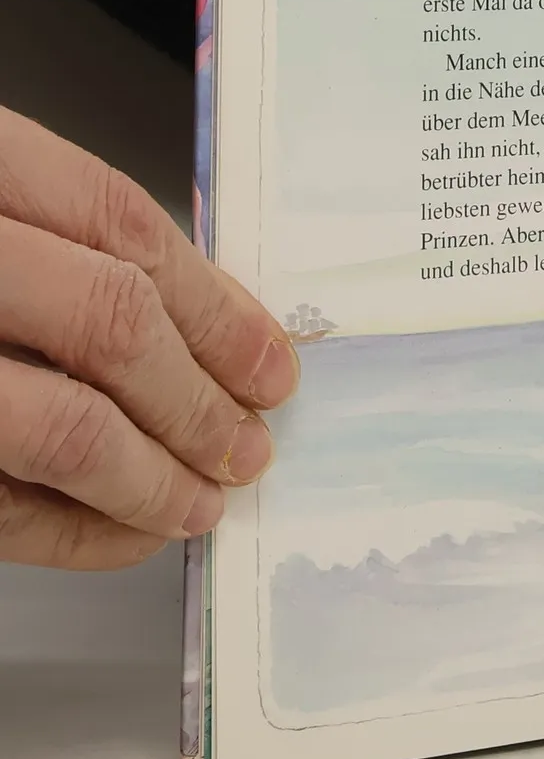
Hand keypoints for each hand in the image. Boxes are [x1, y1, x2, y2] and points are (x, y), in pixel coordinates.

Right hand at [0, 106, 298, 568]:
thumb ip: (58, 243)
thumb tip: (208, 323)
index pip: (122, 223)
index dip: (216, 302)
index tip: (270, 361)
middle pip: (111, 321)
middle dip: (201, 395)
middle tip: (250, 442)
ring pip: (61, 425)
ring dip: (153, 475)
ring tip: (204, 499)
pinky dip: (75, 531)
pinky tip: (125, 535)